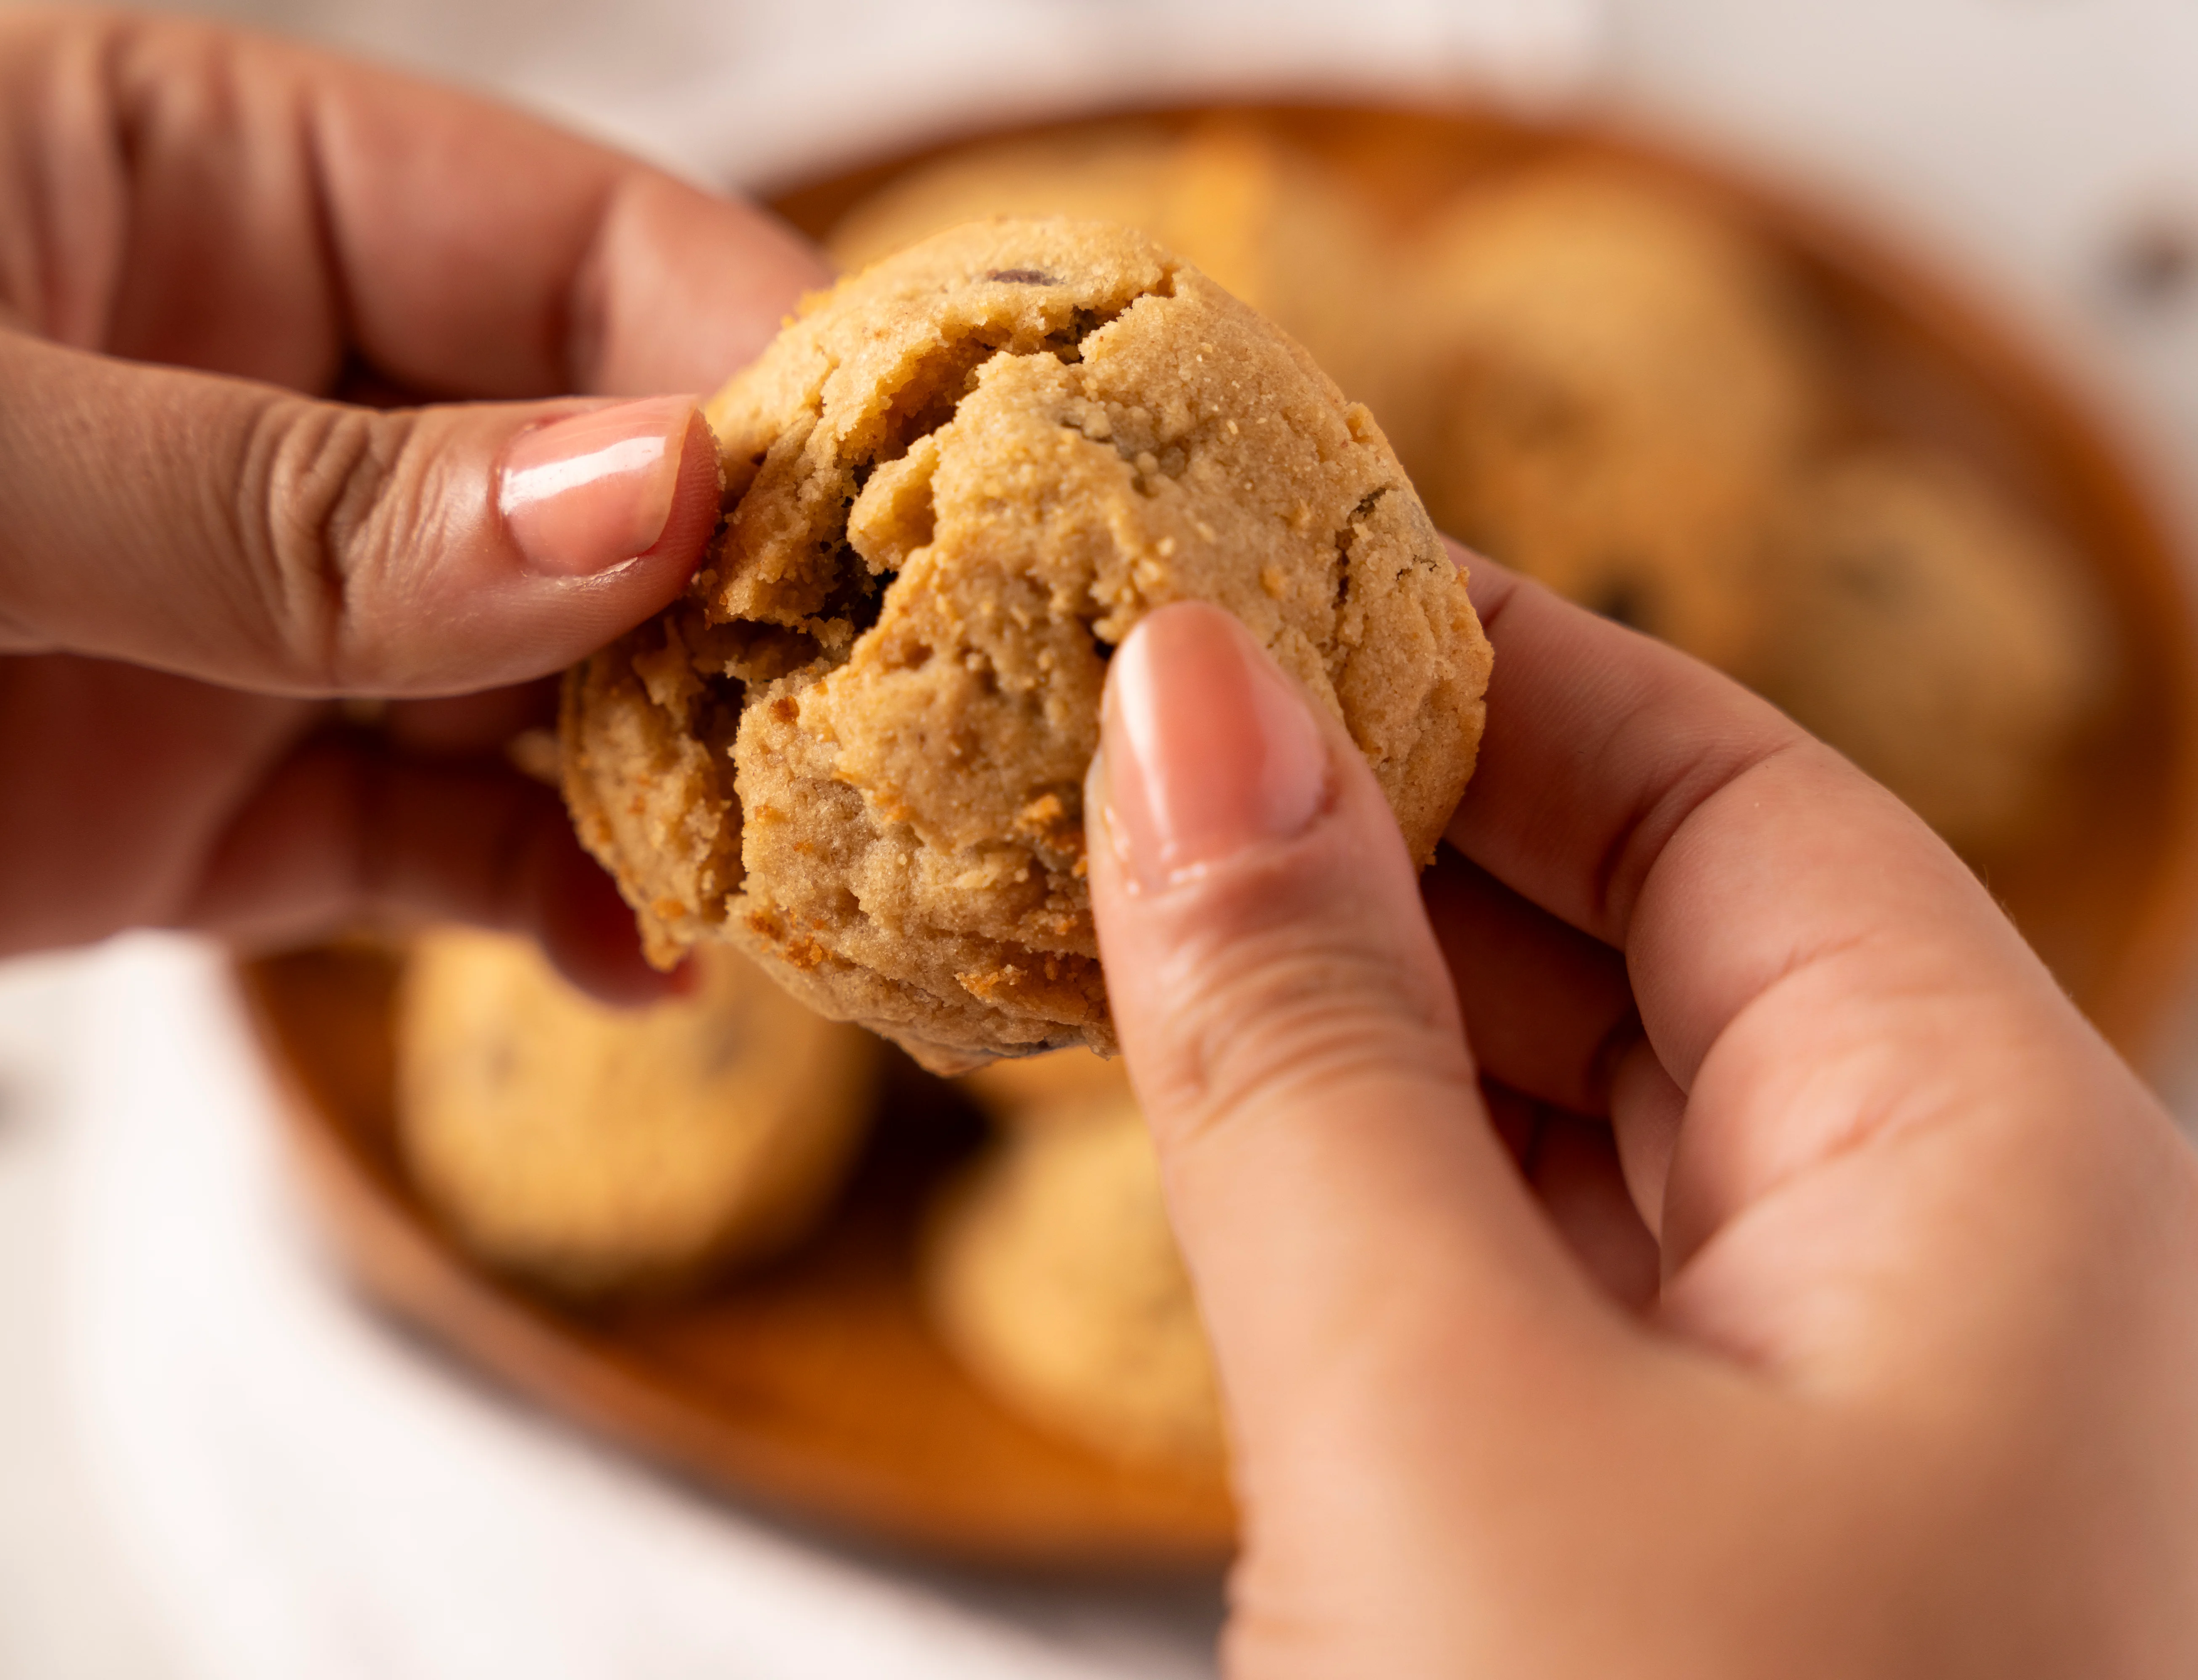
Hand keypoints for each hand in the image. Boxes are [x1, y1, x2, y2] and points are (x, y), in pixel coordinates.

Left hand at [0, 10, 825, 1005]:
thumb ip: (270, 496)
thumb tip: (636, 501)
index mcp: (191, 169)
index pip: (558, 241)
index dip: (736, 372)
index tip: (874, 525)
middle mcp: (247, 372)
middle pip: (578, 472)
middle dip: (725, 601)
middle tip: (867, 741)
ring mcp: (232, 599)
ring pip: (525, 676)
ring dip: (659, 773)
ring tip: (784, 878)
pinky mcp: (191, 798)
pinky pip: (422, 837)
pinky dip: (540, 898)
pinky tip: (633, 956)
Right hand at [1087, 565, 2197, 1675]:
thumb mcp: (1432, 1407)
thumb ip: (1303, 1040)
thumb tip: (1189, 694)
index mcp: (1993, 1183)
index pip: (1728, 795)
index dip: (1480, 659)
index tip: (1242, 577)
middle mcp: (1942, 1289)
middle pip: (1655, 945)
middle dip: (1384, 829)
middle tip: (1118, 736)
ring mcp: (1815, 1437)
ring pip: (1568, 1121)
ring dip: (1348, 1012)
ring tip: (1116, 906)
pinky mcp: (1677, 1557)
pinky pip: (1518, 1283)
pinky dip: (1358, 1189)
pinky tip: (1213, 1133)